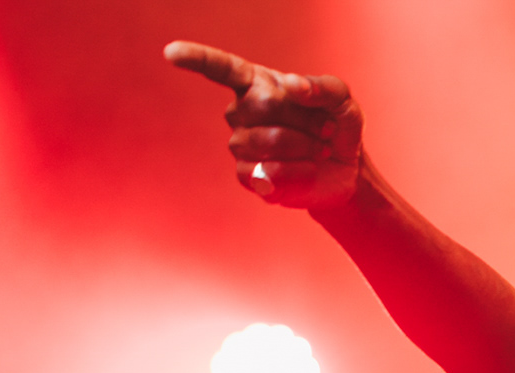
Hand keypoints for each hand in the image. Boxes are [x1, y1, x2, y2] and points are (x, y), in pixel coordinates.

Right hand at [165, 41, 363, 209]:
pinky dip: (299, 172)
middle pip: (263, 105)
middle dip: (305, 117)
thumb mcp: (342, 100)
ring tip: (320, 149)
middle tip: (326, 128)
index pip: (219, 67)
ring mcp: (240, 146)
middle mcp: (239, 112)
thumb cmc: (335, 125)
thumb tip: (291, 85)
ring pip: (268, 141)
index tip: (171, 52)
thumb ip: (323, 87)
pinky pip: (269, 173)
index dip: (195, 58)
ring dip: (306, 146)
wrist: (344, 170)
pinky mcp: (248, 178)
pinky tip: (309, 170)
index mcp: (254, 84)